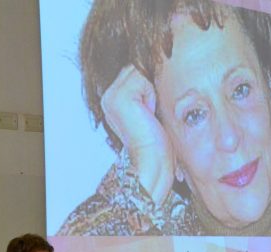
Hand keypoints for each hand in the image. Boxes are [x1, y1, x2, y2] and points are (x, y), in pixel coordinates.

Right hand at [101, 65, 174, 204]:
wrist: (152, 165)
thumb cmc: (158, 145)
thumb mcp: (154, 112)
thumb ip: (150, 90)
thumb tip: (162, 68)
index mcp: (115, 99)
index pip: (137, 71)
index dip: (152, 84)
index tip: (155, 107)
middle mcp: (109, 96)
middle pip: (138, 68)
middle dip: (152, 86)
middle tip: (153, 113)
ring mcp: (111, 96)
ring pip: (140, 71)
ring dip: (153, 90)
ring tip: (151, 114)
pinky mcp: (119, 98)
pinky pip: (142, 79)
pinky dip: (151, 94)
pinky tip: (149, 114)